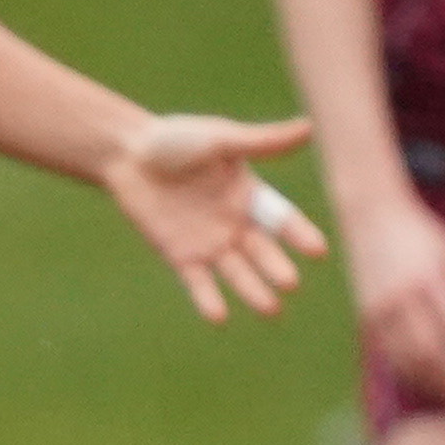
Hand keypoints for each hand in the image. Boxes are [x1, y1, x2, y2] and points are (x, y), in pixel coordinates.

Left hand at [101, 112, 329, 322]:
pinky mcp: (180, 255)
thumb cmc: (175, 139)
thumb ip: (262, 142)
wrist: (127, 154)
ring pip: (236, 272)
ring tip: (272, 311)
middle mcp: (235, 224)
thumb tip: (310, 127)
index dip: (298, 234)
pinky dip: (208, 299)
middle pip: (262, 251)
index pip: (281, 219)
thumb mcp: (222, 139)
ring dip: (252, 291)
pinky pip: (197, 282)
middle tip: (290, 283)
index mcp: (250, 196)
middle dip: (275, 267)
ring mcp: (209, 243)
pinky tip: (219, 318)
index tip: (317, 251)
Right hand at [344, 189, 444, 407]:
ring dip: (436, 386)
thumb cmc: (425, 236)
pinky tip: (433, 385)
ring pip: (407, 362)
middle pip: (432, 354)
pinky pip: (391, 358)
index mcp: (431, 279)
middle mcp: (402, 298)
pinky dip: (413, 376)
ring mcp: (380, 311)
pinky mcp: (367, 319)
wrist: (372, 217)